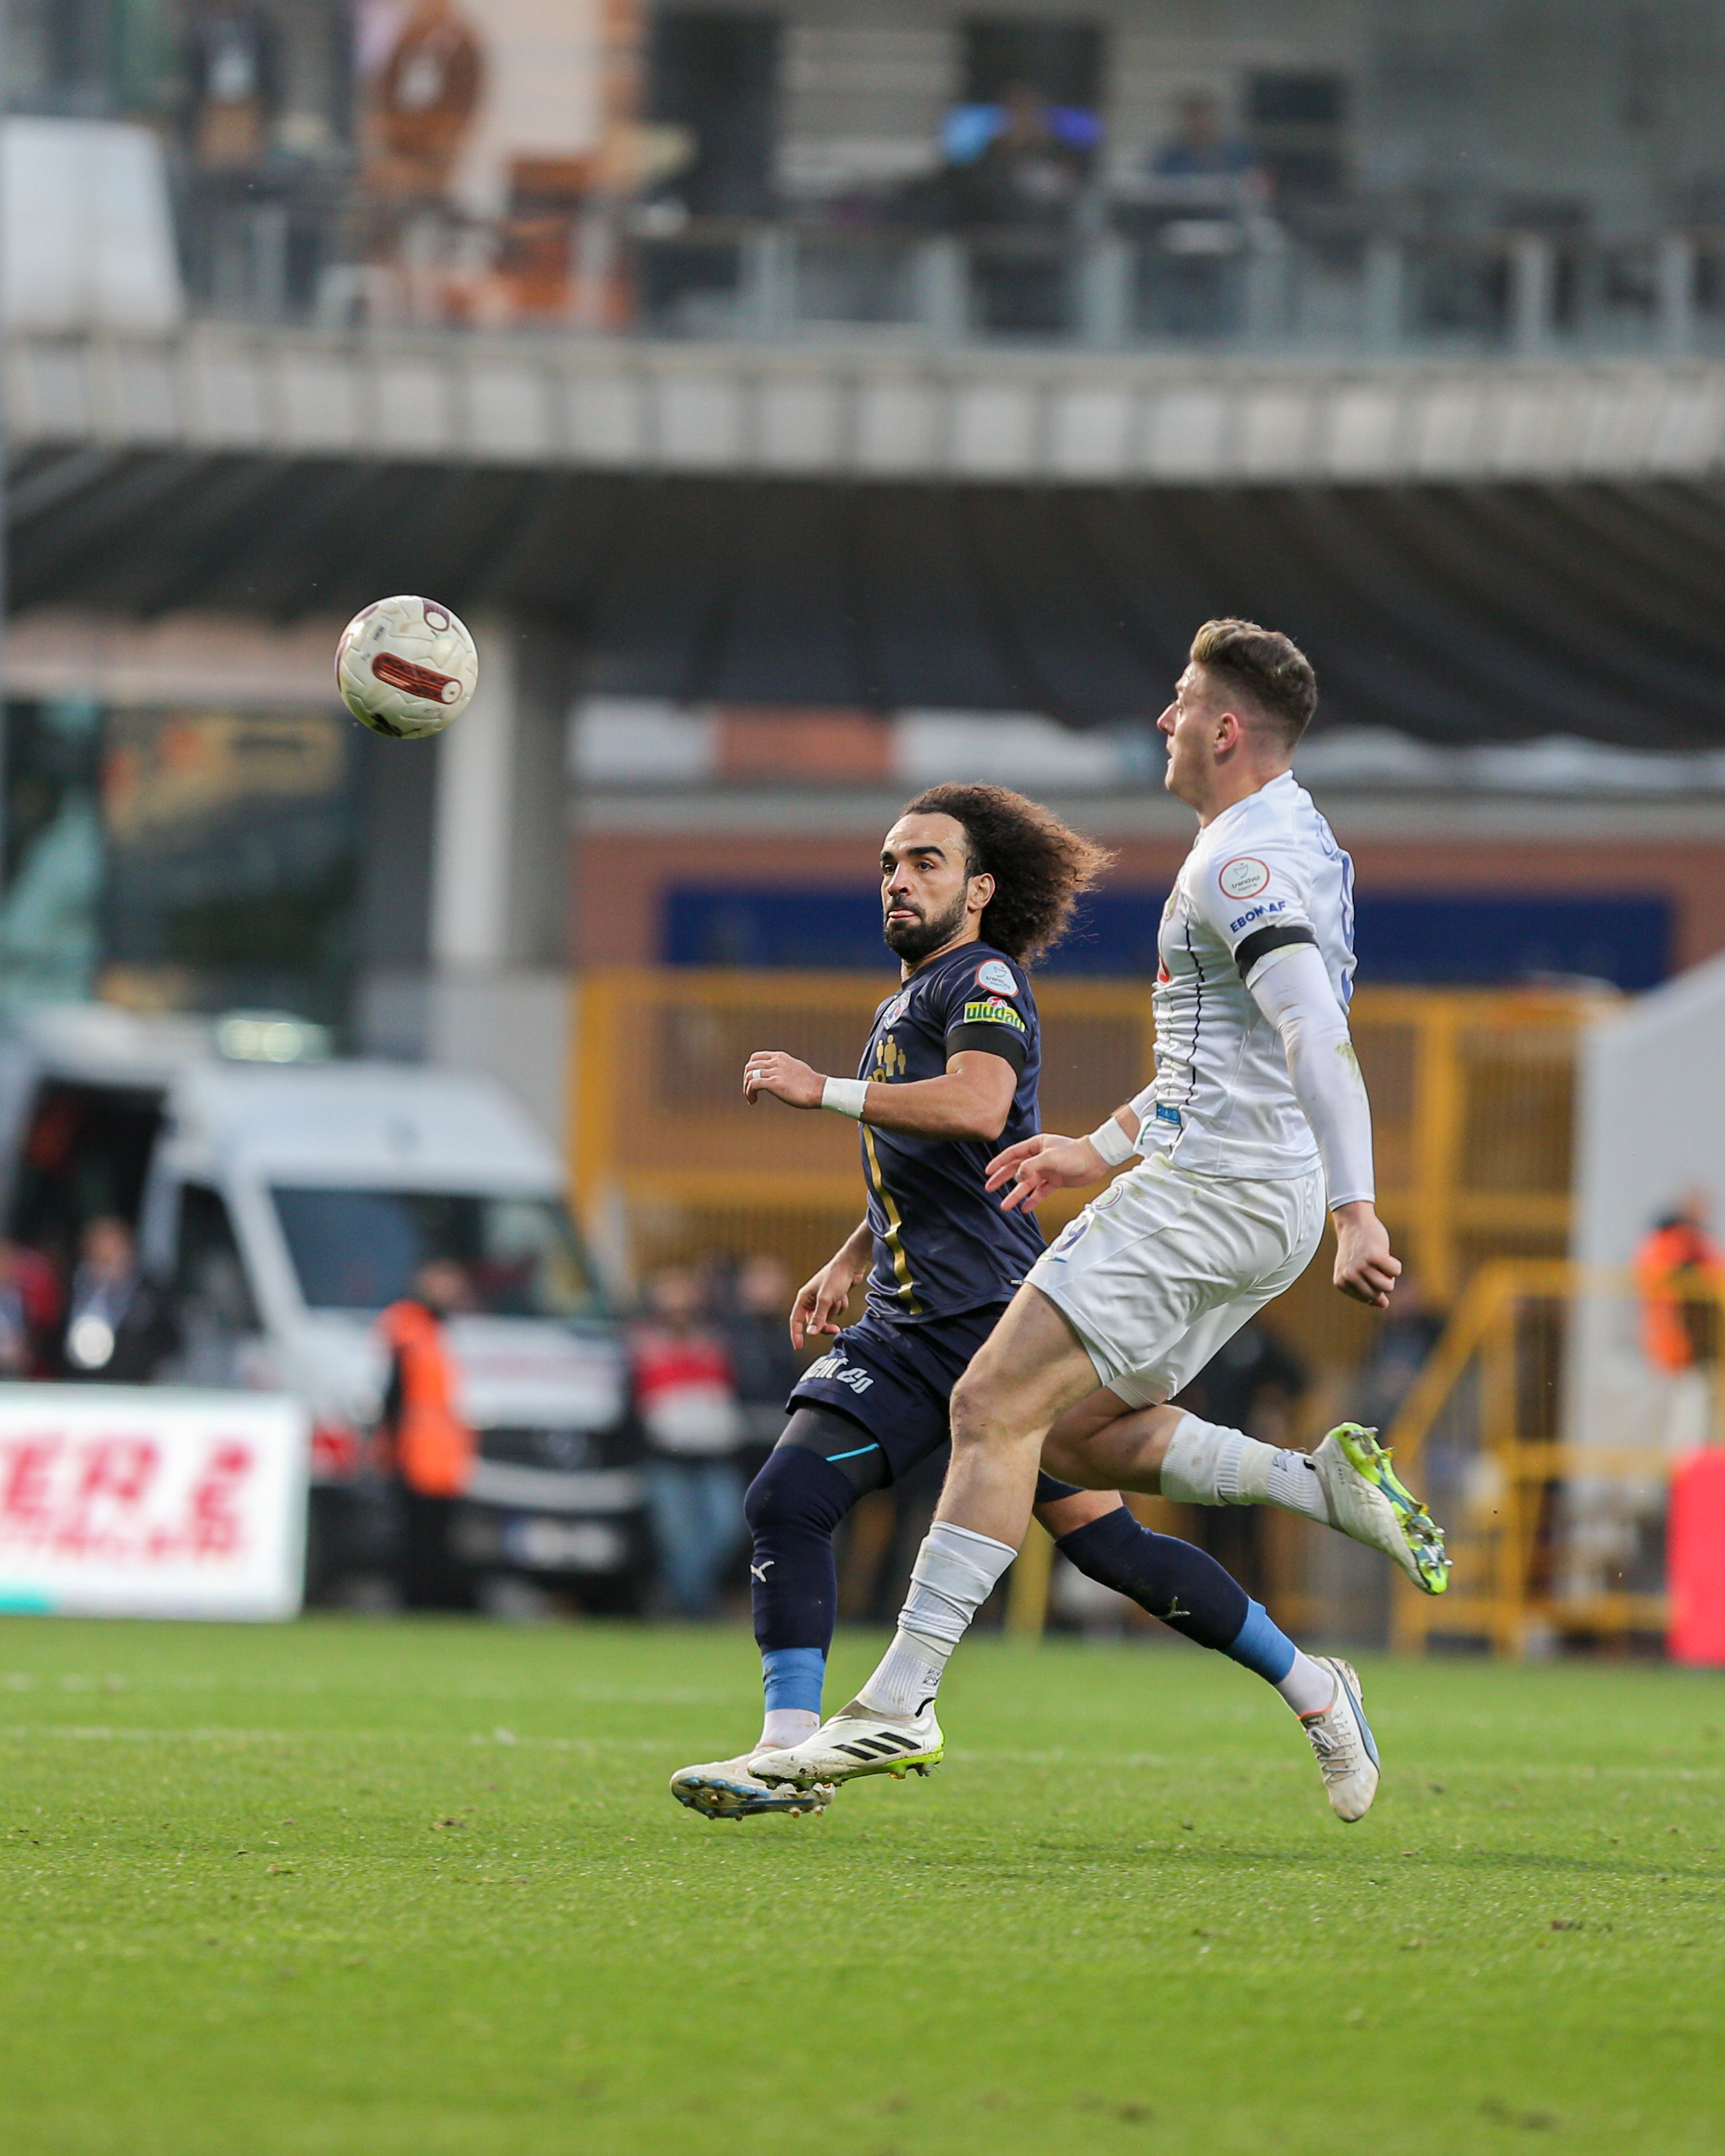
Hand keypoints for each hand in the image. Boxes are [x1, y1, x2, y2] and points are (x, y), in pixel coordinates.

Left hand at [743, 1051, 825, 1109]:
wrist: (819, 1090)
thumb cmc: (811, 1083)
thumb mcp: (797, 1068)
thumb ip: (786, 1067)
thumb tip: (782, 1072)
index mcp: (781, 1057)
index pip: (756, 1057)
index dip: (751, 1069)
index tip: (753, 1079)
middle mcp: (776, 1062)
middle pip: (750, 1066)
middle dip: (746, 1079)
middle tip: (751, 1091)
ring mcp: (775, 1072)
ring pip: (749, 1076)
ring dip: (746, 1088)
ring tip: (752, 1098)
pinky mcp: (774, 1083)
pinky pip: (753, 1085)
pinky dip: (749, 1093)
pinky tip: (753, 1100)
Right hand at [789, 1256, 863, 1348]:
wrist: (851, 1265)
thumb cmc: (836, 1277)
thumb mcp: (826, 1299)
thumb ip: (818, 1317)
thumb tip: (811, 1333)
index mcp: (804, 1298)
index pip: (796, 1320)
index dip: (796, 1334)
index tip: (799, 1347)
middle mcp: (811, 1300)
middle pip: (814, 1322)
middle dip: (825, 1324)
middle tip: (836, 1329)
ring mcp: (822, 1299)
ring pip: (827, 1317)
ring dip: (835, 1311)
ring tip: (839, 1297)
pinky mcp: (833, 1299)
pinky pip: (836, 1311)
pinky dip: (841, 1305)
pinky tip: (843, 1294)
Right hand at [984, 1132, 1107, 1213]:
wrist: (1095, 1160)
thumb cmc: (1075, 1153)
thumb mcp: (1049, 1157)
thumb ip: (1030, 1165)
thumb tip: (1017, 1176)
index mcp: (1036, 1146)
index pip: (1012, 1154)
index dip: (999, 1163)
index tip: (988, 1171)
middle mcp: (1039, 1158)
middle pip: (1015, 1170)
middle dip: (1002, 1180)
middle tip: (989, 1188)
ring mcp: (1046, 1170)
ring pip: (1027, 1184)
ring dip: (1016, 1195)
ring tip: (1005, 1206)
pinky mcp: (1054, 1181)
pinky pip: (1040, 1192)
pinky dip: (1033, 1200)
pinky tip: (1025, 1208)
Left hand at [1331, 1202, 1400, 1307]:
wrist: (1354, 1223)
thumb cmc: (1357, 1249)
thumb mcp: (1357, 1272)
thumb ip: (1367, 1290)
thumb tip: (1383, 1305)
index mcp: (1342, 1283)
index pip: (1368, 1299)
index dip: (1374, 1286)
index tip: (1366, 1271)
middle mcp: (1349, 1277)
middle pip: (1379, 1294)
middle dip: (1382, 1281)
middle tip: (1374, 1265)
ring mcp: (1361, 1267)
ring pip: (1388, 1286)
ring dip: (1389, 1274)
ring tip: (1378, 1260)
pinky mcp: (1375, 1257)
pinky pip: (1396, 1271)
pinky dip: (1395, 1263)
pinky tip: (1384, 1253)